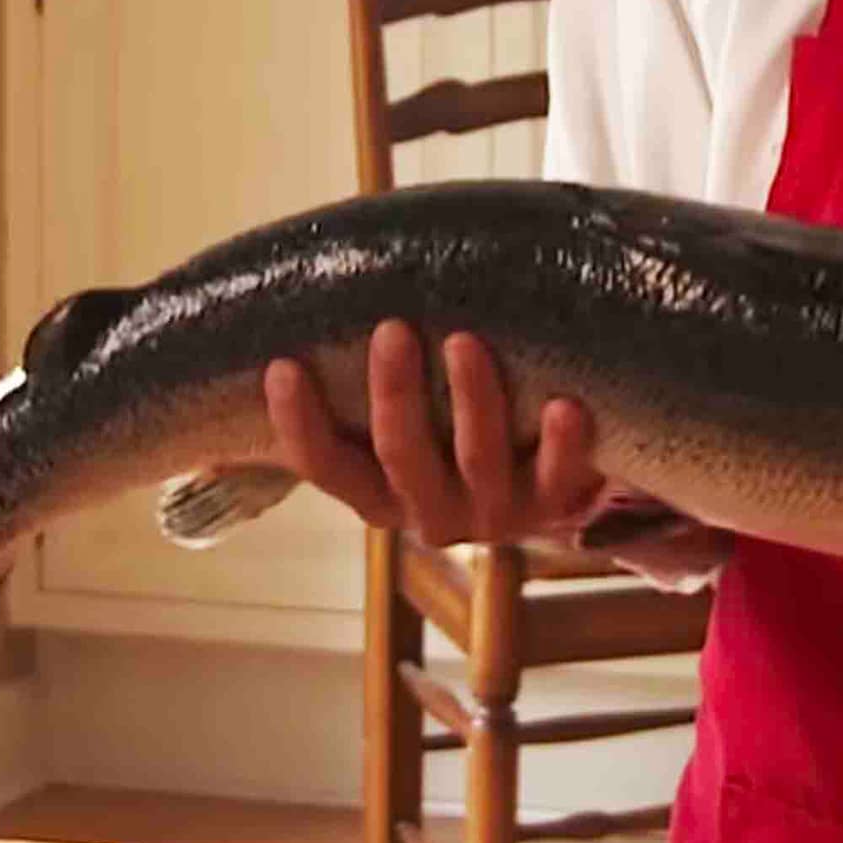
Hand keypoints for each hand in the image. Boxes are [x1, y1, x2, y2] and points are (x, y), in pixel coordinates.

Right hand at [263, 319, 601, 545]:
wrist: (546, 488)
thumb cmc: (449, 434)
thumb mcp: (402, 424)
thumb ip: (355, 392)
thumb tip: (279, 328)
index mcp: (380, 495)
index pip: (325, 466)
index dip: (298, 423)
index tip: (281, 366)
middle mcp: (431, 513)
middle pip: (401, 456)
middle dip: (394, 393)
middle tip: (392, 329)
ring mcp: (495, 514)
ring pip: (477, 459)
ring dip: (471, 400)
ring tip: (465, 341)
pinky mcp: (554, 503)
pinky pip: (560, 478)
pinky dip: (562, 444)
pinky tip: (563, 404)